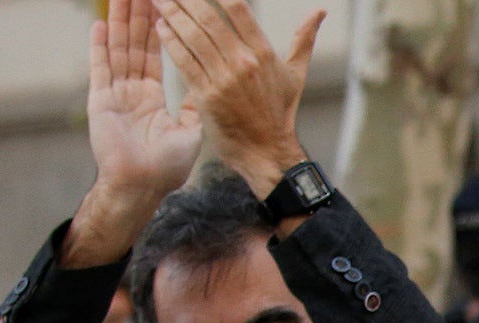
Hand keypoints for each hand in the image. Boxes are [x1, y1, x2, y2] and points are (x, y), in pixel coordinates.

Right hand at [63, 0, 203, 267]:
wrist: (143, 187)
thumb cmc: (167, 168)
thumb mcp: (190, 132)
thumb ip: (194, 105)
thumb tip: (207, 86)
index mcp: (152, 98)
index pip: (156, 54)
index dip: (159, 29)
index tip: (163, 5)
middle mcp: (131, 91)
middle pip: (135, 44)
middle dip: (138, 15)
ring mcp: (114, 93)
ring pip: (118, 49)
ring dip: (121, 22)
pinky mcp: (101, 100)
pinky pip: (100, 68)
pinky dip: (100, 46)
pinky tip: (101, 24)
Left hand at [155, 0, 323, 199]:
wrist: (267, 152)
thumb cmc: (280, 113)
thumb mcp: (295, 74)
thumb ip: (304, 40)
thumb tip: (320, 11)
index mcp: (263, 53)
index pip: (236, 8)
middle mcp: (244, 63)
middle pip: (208, 18)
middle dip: (185, 0)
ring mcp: (224, 79)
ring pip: (192, 37)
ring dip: (171, 15)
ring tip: (158, 1)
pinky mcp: (206, 95)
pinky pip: (184, 61)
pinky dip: (170, 42)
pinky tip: (160, 28)